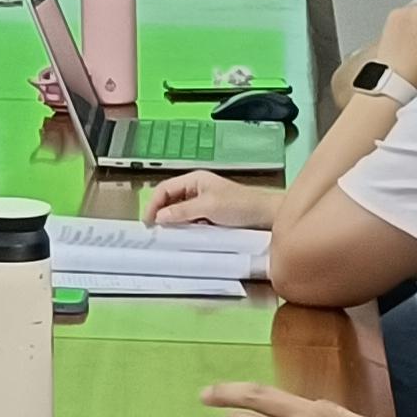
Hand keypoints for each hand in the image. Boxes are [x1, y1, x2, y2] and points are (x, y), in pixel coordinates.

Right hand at [145, 170, 273, 228]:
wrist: (267, 216)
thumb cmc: (241, 205)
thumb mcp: (209, 206)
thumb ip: (183, 211)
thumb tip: (160, 217)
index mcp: (194, 180)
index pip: (164, 189)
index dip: (153, 204)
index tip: (149, 222)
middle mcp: (196, 190)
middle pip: (169, 200)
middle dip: (161, 214)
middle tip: (155, 231)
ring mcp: (203, 203)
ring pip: (179, 212)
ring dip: (172, 223)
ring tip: (167, 235)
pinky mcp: (209, 216)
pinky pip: (190, 222)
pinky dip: (184, 229)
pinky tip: (183, 237)